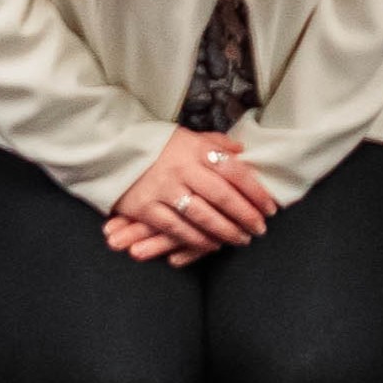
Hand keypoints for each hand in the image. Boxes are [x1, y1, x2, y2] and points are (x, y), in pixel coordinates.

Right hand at [101, 128, 273, 261]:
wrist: (113, 149)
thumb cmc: (156, 145)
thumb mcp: (188, 136)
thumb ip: (215, 143)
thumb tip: (242, 150)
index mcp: (196, 150)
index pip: (235, 171)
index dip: (256, 191)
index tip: (270, 207)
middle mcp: (182, 170)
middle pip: (223, 196)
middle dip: (246, 216)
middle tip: (260, 229)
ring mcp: (163, 190)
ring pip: (202, 216)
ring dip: (226, 231)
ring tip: (241, 239)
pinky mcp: (145, 208)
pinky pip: (176, 228)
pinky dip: (197, 239)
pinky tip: (212, 245)